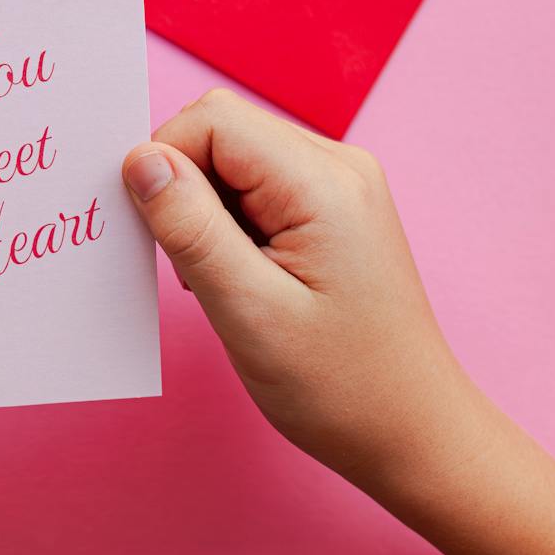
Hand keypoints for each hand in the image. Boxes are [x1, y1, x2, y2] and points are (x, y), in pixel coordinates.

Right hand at [121, 89, 481, 498]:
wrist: (414, 433)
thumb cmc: (340, 387)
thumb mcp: (249, 312)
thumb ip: (191, 229)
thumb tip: (140, 160)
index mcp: (324, 183)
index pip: (212, 121)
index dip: (165, 164)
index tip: (156, 234)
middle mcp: (340, 167)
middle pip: (224, 131)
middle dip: (184, 186)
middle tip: (189, 266)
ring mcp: (342, 186)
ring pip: (237, 157)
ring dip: (207, 210)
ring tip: (225, 282)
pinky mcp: (335, 210)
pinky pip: (260, 185)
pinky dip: (231, 223)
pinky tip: (243, 278)